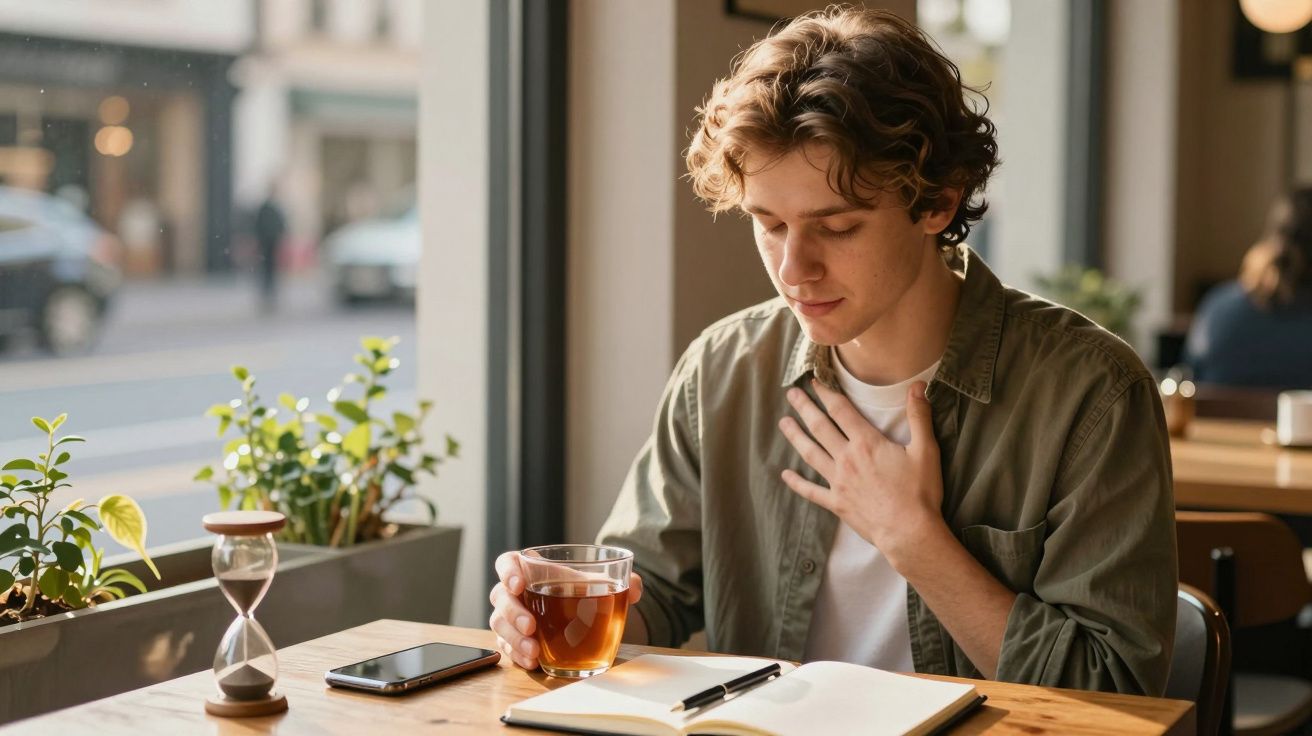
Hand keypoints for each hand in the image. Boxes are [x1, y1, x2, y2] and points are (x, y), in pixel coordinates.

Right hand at [488, 551, 643, 669]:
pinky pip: (506, 647)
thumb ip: (623, 581)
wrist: (586, 617)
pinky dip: (517, 655)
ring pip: (499, 624)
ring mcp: (512, 618)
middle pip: (500, 597)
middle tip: (532, 626)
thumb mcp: (603, 583)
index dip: (508, 572)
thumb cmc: (585, 592)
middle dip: (513, 612)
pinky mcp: (513, 640)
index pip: (507, 563)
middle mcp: (516, 593)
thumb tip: (636, 589)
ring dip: (514, 638)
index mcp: (533, 569)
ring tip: (534, 651)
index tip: (519, 584)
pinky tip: (533, 662)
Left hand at [778, 379, 945, 560]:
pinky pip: (811, 491)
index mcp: (866, 442)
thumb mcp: (926, 450)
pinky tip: (785, 475)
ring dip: (795, 437)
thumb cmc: (920, 493)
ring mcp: (838, 481)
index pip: (841, 410)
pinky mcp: (837, 503)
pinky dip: (797, 483)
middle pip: (819, 427)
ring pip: (810, 453)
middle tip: (791, 394)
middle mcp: (847, 458)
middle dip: (804, 408)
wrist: (909, 532)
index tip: (815, 382)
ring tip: (783, 423)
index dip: (826, 393)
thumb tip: (918, 385)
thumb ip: (919, 416)